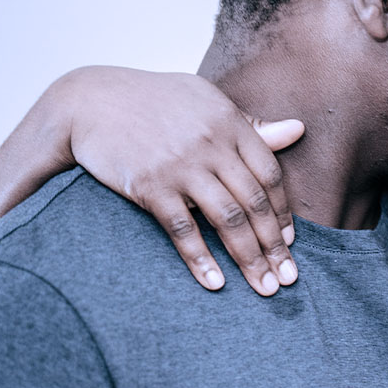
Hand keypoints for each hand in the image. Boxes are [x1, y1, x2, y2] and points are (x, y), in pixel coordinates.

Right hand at [58, 66, 303, 295]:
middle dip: (275, 246)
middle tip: (288, 278)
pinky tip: (216, 282)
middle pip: (255, 203)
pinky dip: (201, 259)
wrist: (89, 100)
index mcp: (230, 123)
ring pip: (228, 220)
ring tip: (264, 287)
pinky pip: (183, 229)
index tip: (290, 242)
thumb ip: (252, 124)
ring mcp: (182, 165)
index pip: (271, 175)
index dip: (283, 212)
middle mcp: (212, 144)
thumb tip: (299, 131)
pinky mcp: (151, 185)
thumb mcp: (207, 100)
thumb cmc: (154, 101)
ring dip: (249, 259)